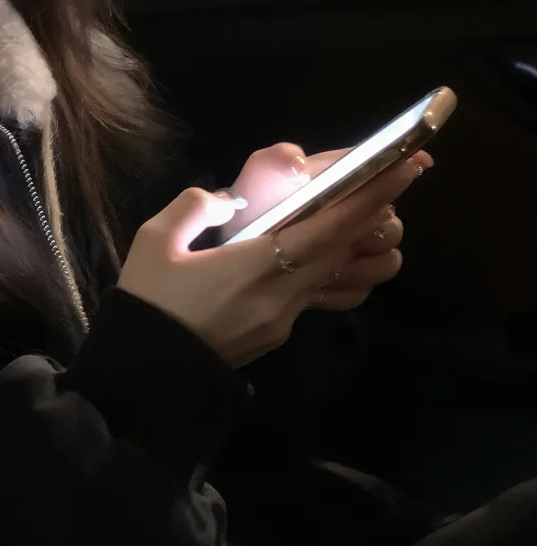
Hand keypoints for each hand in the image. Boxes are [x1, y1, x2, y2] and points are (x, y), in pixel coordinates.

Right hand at [116, 151, 431, 366]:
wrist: (144, 375)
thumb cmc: (148, 302)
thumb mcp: (154, 241)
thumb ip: (193, 207)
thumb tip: (227, 201)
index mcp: (255, 267)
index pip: (328, 228)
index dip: (368, 198)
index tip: (400, 170)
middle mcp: (283, 294)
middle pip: (344, 248)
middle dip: (375, 209)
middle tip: (400, 175)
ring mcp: (285, 318)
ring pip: (337, 273)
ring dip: (361, 242)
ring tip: (366, 212)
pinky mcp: (278, 331)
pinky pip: (319, 292)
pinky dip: (334, 263)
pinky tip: (325, 249)